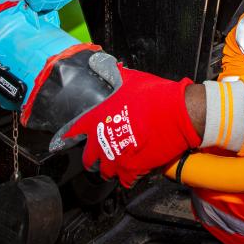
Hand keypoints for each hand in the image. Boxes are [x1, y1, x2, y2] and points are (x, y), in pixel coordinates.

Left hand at [56, 67, 200, 186]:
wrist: (178, 113)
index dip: (68, 136)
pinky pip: (124, 181)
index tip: (65, 140)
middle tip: (102, 151)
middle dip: (93, 156)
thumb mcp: (130, 79)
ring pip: (105, 172)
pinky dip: (128, 177)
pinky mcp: (133, 171)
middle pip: (88, 159)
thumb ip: (112, 73)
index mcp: (97, 119)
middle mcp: (101, 141)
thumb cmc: (155, 95)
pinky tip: (134, 168)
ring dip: (110, 167)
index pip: (72, 132)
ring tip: (119, 161)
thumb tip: (101, 62)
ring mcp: (116, 158)